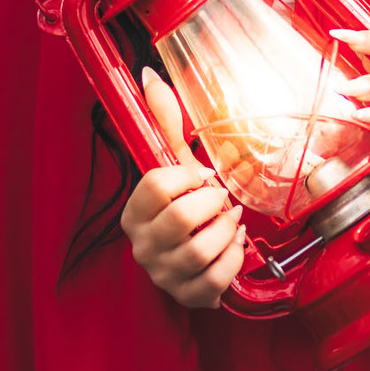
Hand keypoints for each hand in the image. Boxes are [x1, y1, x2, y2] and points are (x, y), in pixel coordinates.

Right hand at [119, 68, 245, 307]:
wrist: (186, 262)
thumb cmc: (181, 208)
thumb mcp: (172, 166)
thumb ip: (164, 123)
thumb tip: (147, 74)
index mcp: (134, 211)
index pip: (157, 185)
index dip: (188, 176)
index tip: (198, 176)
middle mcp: (142, 244)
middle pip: (182, 218)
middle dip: (213, 203)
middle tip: (221, 198)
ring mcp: (163, 273)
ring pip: (203, 250)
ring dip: (227, 231)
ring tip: (229, 221)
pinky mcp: (187, 295)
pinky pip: (219, 279)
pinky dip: (235, 259)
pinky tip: (234, 246)